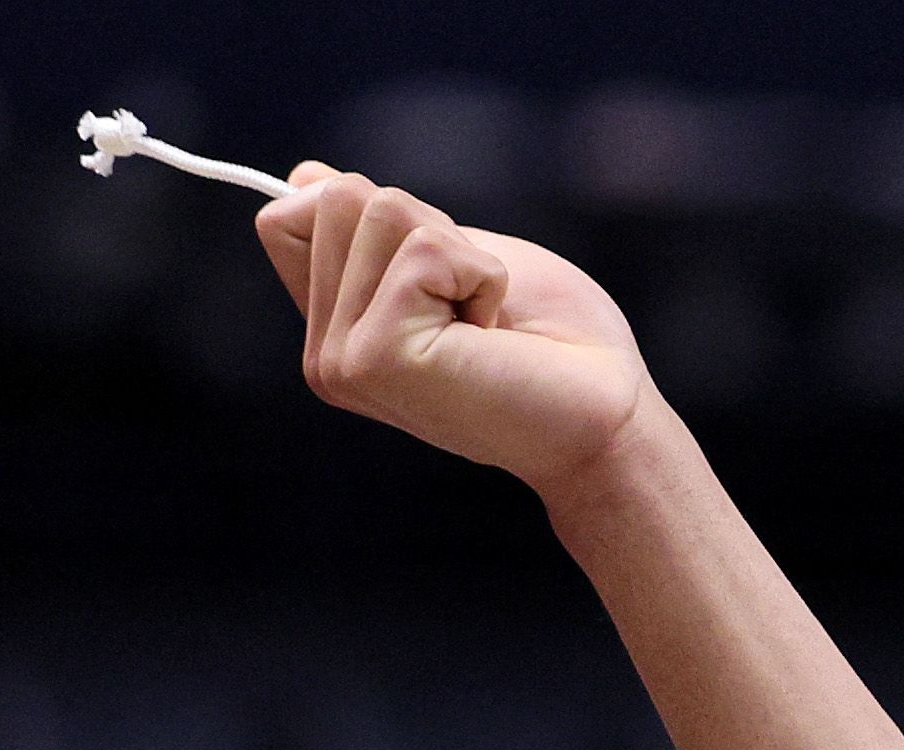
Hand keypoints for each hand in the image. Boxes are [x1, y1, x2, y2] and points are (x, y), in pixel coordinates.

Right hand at [251, 169, 654, 496]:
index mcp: (336, 330)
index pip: (287, 216)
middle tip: (478, 307)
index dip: (375, 214)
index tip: (445, 276)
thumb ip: (383, 229)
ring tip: (487, 325)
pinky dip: (482, 276)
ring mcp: (341, 363)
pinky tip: (494, 338)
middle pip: (333, 200)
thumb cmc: (560, 345)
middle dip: (428, 229)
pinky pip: (424, 250)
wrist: (616, 419)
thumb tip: (304, 177)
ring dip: (460, 252)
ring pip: (374, 209)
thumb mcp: (464, 259)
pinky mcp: (375, 361)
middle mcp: (326, 354)